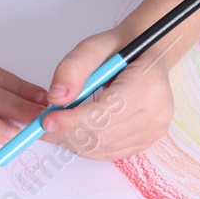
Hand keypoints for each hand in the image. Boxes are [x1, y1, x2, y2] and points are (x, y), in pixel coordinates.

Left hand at [42, 29, 173, 159]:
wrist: (148, 56)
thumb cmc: (121, 49)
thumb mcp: (93, 46)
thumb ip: (72, 68)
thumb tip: (56, 98)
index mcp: (148, 85)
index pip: (106, 112)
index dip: (74, 120)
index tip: (47, 120)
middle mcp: (156, 113)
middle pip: (103, 135)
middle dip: (68, 133)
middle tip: (42, 126)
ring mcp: (154, 130)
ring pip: (103, 148)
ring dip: (75, 141)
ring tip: (57, 126)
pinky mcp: (147, 141)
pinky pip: (110, 153)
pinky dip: (87, 146)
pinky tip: (75, 132)